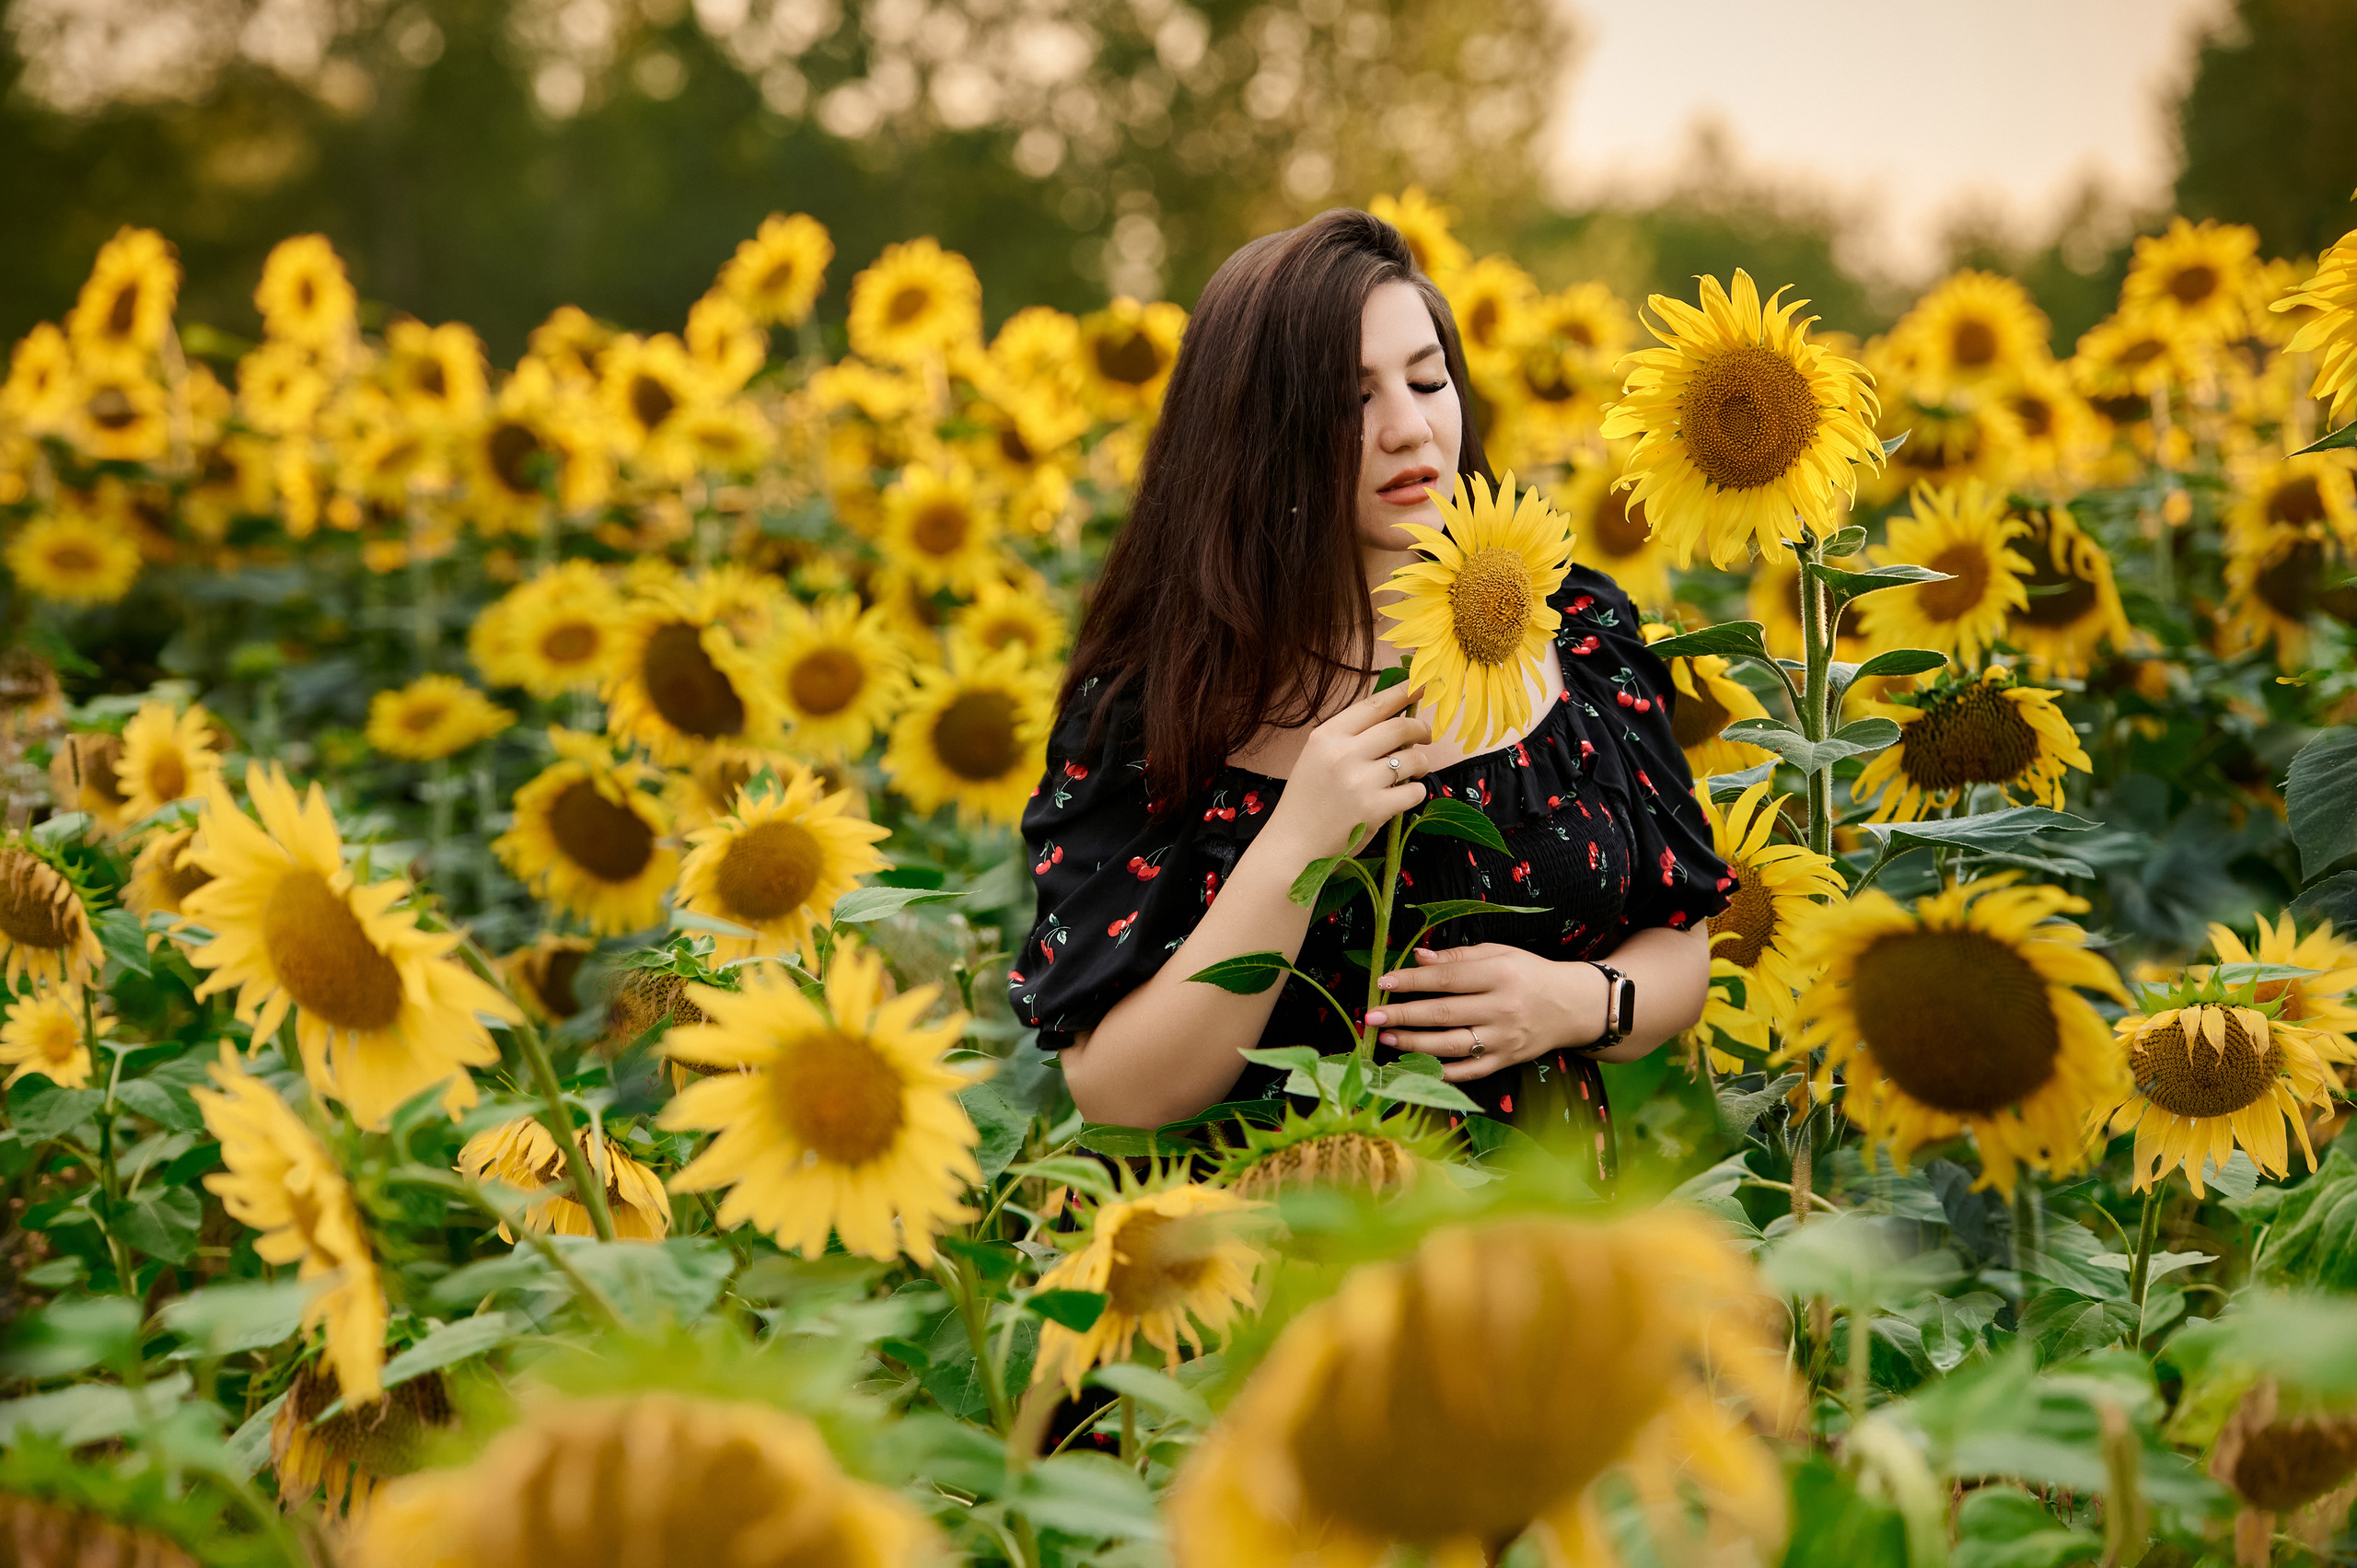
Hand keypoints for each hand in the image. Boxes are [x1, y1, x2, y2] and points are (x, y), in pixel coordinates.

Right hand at [1263, 678, 1431, 861]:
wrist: (1294, 845)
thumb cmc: (1308, 801)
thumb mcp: (1318, 758)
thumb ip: (1350, 738)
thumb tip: (1396, 722)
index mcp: (1327, 736)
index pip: (1374, 705)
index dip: (1403, 692)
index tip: (1424, 685)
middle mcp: (1343, 753)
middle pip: (1400, 727)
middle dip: (1421, 729)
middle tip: (1427, 734)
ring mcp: (1359, 782)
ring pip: (1412, 758)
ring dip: (1422, 762)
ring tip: (1416, 769)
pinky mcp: (1375, 809)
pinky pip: (1414, 791)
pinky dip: (1416, 792)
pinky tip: (1404, 796)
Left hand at [1364, 944, 1608, 1083]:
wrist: (1572, 1006)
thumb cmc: (1529, 974)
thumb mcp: (1500, 953)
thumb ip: (1459, 956)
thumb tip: (1418, 957)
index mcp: (1500, 975)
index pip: (1447, 978)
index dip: (1412, 980)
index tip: (1383, 982)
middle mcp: (1502, 1008)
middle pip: (1444, 1013)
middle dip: (1403, 1016)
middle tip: (1371, 1016)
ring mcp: (1504, 1039)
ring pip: (1451, 1045)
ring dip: (1413, 1044)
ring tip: (1385, 1039)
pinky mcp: (1506, 1061)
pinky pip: (1469, 1071)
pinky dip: (1442, 1072)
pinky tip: (1415, 1067)